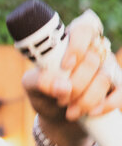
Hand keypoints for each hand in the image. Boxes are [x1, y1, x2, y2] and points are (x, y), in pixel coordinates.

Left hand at [23, 10, 121, 145]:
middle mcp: (93, 51)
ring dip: (86, 99)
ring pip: (104, 78)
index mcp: (72, 42)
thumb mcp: (31, 86)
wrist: (57, 116)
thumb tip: (62, 86)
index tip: (66, 66)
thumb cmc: (44, 93)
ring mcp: (107, 67)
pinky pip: (120, 91)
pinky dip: (107, 104)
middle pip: (92, 60)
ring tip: (70, 112)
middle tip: (61, 99)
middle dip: (75, 85)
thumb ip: (39, 81)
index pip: (84, 29)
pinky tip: (93, 112)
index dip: (78, 46)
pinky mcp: (117, 85)